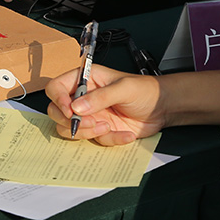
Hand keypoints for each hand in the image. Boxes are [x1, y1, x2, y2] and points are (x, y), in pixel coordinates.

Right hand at [46, 64, 164, 144]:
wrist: (162, 108)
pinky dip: (110, 139)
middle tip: (92, 122)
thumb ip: (101, 97)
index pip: (57, 87)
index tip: (70, 111)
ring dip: (87, 132)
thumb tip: (77, 107)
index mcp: (86, 79)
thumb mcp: (124, 88)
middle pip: (57, 111)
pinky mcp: (100, 130)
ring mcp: (90, 115)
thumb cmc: (145, 90)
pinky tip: (125, 133)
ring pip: (70, 129)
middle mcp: (83, 97)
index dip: (58, 100)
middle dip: (71, 121)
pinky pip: (94, 140)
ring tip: (108, 127)